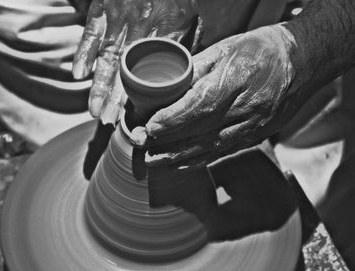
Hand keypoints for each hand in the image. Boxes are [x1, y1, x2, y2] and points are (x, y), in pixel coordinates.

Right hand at [73, 0, 199, 124]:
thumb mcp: (191, 17)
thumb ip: (188, 46)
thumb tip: (182, 78)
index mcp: (169, 24)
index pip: (155, 65)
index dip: (143, 92)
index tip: (137, 113)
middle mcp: (142, 22)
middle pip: (126, 67)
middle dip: (115, 97)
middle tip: (109, 121)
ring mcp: (119, 15)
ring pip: (107, 56)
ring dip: (98, 85)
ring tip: (94, 110)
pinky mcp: (102, 9)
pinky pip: (90, 34)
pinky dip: (82, 54)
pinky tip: (78, 76)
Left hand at [131, 24, 303, 168]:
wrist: (302, 62)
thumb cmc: (260, 50)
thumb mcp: (224, 49)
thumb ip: (194, 71)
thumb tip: (164, 90)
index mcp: (237, 80)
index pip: (199, 107)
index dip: (172, 121)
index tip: (150, 128)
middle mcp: (246, 109)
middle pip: (201, 132)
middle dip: (168, 144)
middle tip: (143, 149)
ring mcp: (253, 126)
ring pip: (210, 148)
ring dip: (180, 158)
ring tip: (155, 162)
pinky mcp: (256, 136)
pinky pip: (223, 152)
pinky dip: (200, 160)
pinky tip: (182, 164)